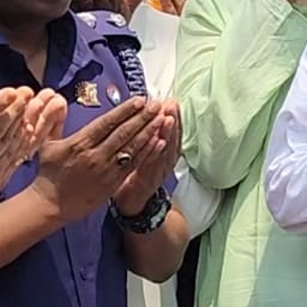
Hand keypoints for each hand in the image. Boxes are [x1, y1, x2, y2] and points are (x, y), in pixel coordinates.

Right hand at [30, 96, 163, 221]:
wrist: (51, 204)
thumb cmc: (49, 173)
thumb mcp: (47, 144)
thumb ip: (55, 122)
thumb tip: (57, 100)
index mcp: (80, 144)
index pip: (106, 123)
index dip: (125, 110)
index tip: (139, 100)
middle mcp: (95, 156)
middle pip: (123, 133)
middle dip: (142, 117)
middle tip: (157, 104)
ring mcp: (106, 170)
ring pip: (132, 148)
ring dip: (149, 132)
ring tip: (162, 118)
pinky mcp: (113, 183)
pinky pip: (134, 165)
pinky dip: (148, 153)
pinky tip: (159, 142)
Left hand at [112, 99, 182, 215]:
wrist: (132, 204)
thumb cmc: (135, 175)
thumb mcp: (143, 154)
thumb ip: (146, 135)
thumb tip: (147, 113)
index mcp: (163, 154)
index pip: (171, 132)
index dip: (173, 117)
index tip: (171, 102)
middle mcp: (164, 162)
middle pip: (171, 139)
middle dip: (172, 120)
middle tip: (171, 104)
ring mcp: (158, 173)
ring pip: (165, 151)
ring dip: (167, 133)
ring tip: (167, 117)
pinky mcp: (148, 182)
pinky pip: (154, 166)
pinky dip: (158, 153)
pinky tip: (160, 141)